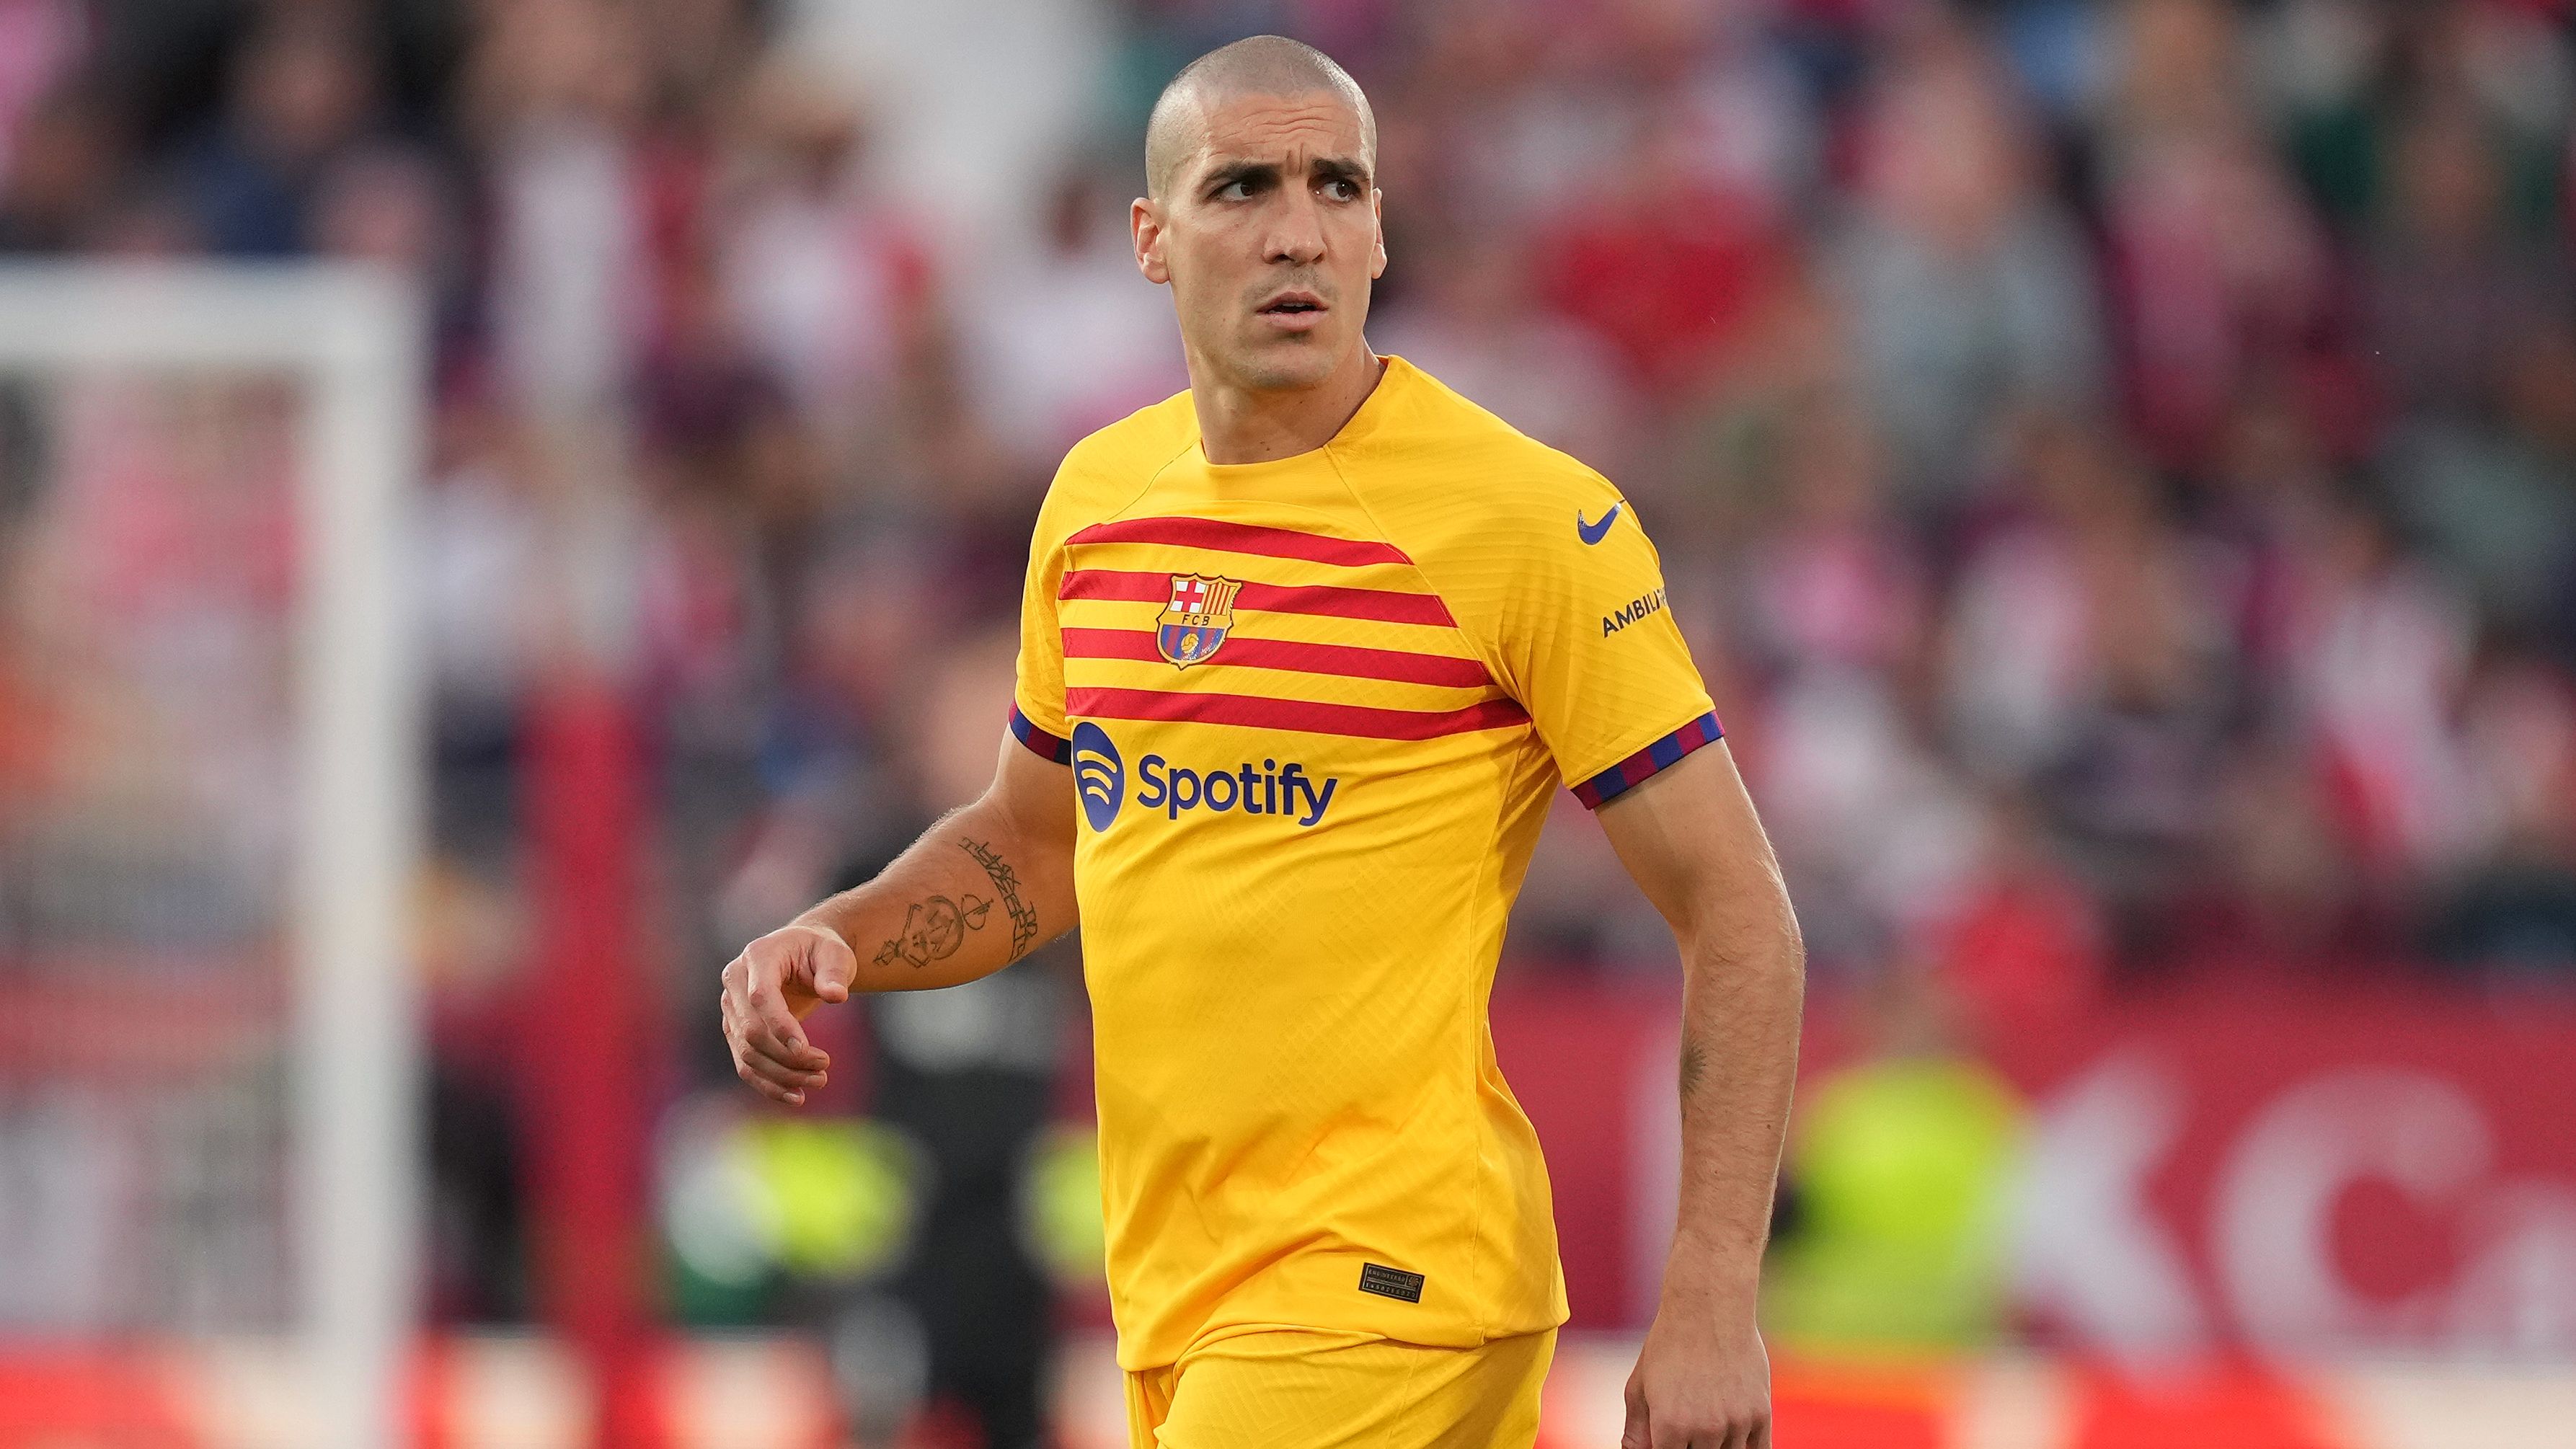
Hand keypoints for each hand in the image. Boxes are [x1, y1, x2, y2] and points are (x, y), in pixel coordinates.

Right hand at [719, 923, 855, 1106]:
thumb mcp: (835, 953)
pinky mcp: (735, 1030)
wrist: (804, 953)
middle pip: (751, 1030)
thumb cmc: (821, 950)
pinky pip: (746, 1064)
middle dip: (787, 1056)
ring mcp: (731, 1008)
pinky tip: (796, 1097)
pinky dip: (768, 1084)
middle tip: (824, 1066)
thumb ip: (834, 973)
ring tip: (819, 1081)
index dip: (781, 1026)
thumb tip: (836, 996)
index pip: (761, 997)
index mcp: (758, 956)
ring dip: (782, 1074)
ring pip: (747, 1053)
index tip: (807, 1051)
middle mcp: (735, 982)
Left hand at [1621, 1286, 1771, 1448]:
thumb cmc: (1668, 1344)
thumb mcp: (1639, 1385)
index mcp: (1670, 1426)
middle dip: (1691, 1448)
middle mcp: (1704, 1429)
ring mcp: (1736, 1423)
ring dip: (1717, 1446)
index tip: (1668, 1439)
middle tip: (1688, 1426)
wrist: (1710, 1309)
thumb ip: (1636, 1429)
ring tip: (1708, 1419)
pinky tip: (1734, 1440)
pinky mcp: (1760, 1414)